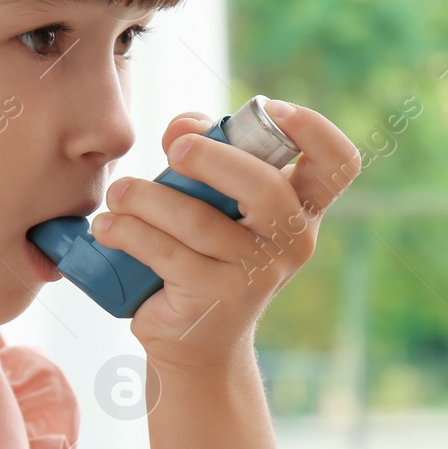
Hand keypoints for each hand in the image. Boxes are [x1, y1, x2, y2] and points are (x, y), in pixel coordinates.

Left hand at [91, 99, 361, 376]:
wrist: (198, 339)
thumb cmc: (206, 250)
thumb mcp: (216, 196)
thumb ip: (205, 146)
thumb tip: (180, 134)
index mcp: (304, 207)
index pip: (339, 164)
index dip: (314, 129)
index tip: (271, 109)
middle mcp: (293, 241)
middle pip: (267, 187)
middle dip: (214, 159)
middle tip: (175, 151)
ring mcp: (258, 274)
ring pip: (198, 220)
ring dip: (145, 198)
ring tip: (118, 193)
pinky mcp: (216, 299)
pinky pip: (165, 253)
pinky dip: (128, 231)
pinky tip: (108, 226)